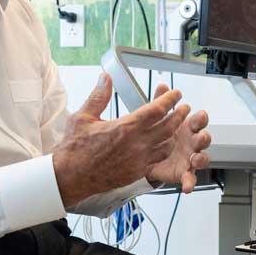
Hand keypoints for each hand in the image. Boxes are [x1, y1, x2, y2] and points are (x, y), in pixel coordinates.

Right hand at [53, 74, 189, 206]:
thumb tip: (106, 78)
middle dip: (179, 115)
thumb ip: (99, 96)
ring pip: (166, 144)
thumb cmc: (74, 148)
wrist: (70, 177)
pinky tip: (163, 145)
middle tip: (185, 108)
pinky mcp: (136, 172)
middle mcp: (136, 144)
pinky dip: (163, 150)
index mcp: (125, 127)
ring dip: (174, 133)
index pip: (156, 110)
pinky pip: (157, 160)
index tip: (175, 94)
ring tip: (177, 125)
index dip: (169, 100)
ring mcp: (138, 160)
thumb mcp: (83, 117)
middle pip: (168, 127)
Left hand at [145, 82, 212, 192]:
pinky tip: (187, 187)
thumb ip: (161, 102)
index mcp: (187, 127)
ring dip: (201, 159)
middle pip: (204, 139)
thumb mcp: (156, 117)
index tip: (200, 115)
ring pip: (201, 159)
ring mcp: (189, 158)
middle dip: (204, 137)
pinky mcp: (183, 173)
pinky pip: (189, 179)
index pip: (199, 121)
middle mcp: (191, 143)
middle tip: (200, 136)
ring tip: (195, 159)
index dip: (201, 118)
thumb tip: (162, 87)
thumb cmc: (158, 135)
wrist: (147, 156)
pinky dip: (189, 183)